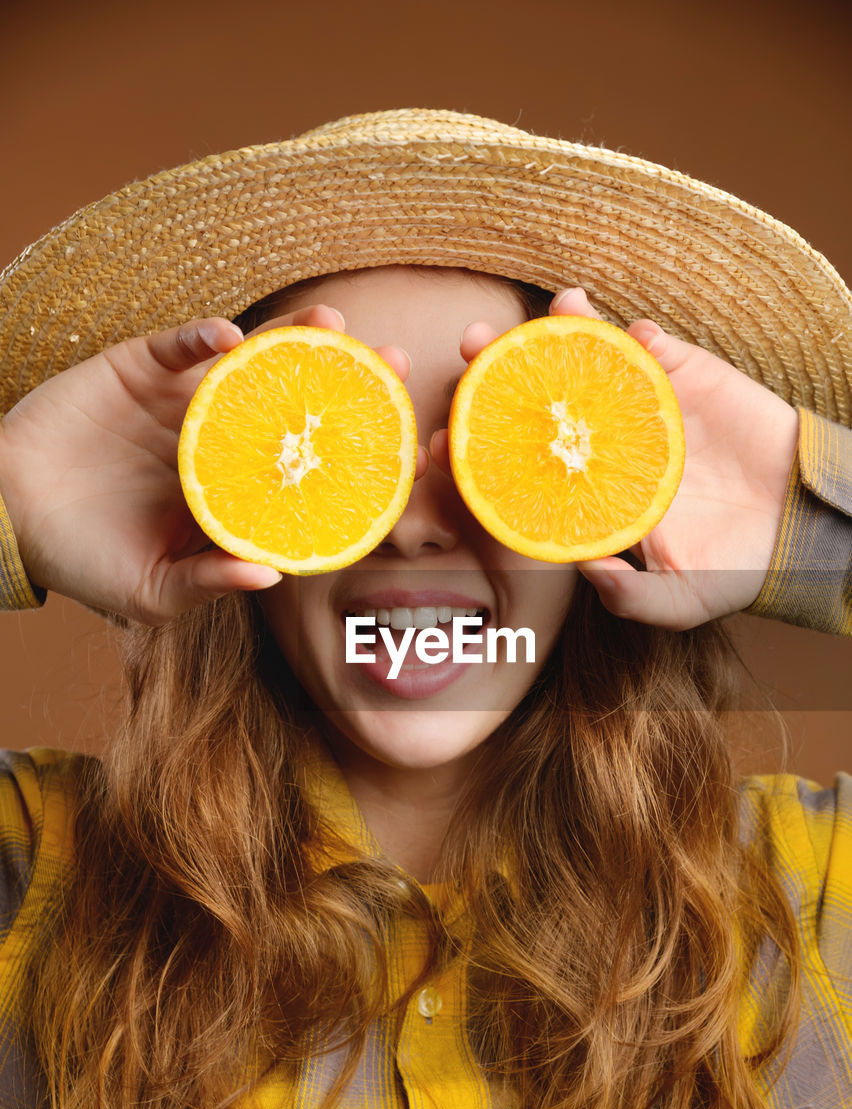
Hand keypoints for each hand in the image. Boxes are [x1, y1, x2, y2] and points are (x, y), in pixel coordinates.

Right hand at [0, 306, 410, 624]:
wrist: (5, 513)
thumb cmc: (86, 561)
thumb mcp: (151, 591)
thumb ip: (208, 583)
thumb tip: (271, 576)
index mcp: (236, 490)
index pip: (307, 470)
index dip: (357, 459)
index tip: (410, 450)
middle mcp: (222, 439)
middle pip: (295, 403)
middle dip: (346, 383)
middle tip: (398, 361)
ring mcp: (184, 401)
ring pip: (248, 363)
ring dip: (291, 340)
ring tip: (334, 323)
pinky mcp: (139, 368)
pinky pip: (177, 345)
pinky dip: (202, 338)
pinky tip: (231, 337)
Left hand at [432, 289, 798, 628]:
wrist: (802, 524)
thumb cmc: (736, 567)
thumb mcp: (682, 600)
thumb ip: (633, 599)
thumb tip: (586, 571)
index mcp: (586, 495)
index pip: (516, 471)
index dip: (474, 456)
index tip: (435, 446)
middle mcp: (601, 446)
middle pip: (535, 404)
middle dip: (495, 375)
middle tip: (467, 348)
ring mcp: (637, 408)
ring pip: (585, 364)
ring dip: (555, 335)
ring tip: (531, 318)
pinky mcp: (682, 378)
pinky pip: (649, 348)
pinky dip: (632, 335)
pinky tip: (619, 327)